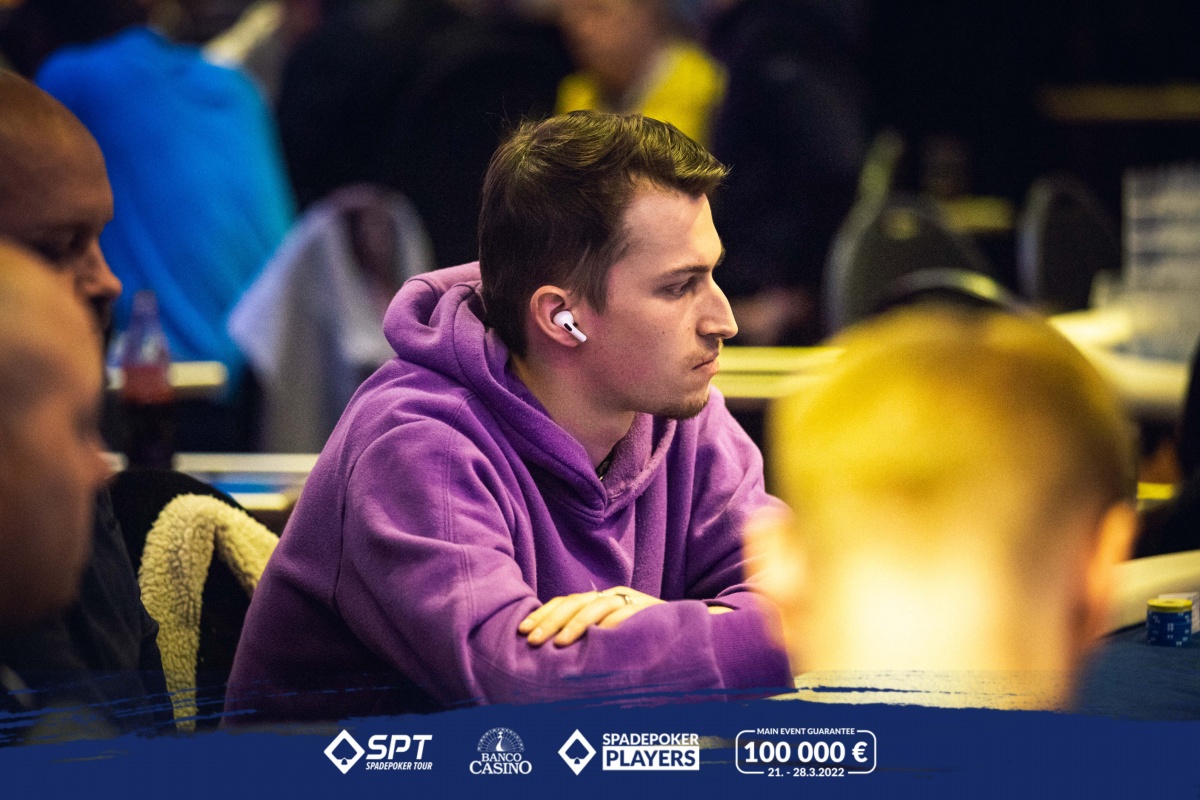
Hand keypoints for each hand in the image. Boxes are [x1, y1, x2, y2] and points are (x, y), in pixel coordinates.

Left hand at [518, 587, 664, 646]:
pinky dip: (611, 624)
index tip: (521, 631)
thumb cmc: (643, 639)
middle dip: (551, 620)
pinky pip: (627, 615)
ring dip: (576, 624)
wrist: (687, 631)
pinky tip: (597, 638)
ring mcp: (631, 601)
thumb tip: (552, 652)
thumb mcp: (611, 636)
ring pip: (597, 606)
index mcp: (600, 600)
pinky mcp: (648, 611)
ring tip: (560, 644)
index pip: (565, 601)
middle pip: (575, 602)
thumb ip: (588, 637)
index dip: (543, 614)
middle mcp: (613, 596)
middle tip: (532, 640)